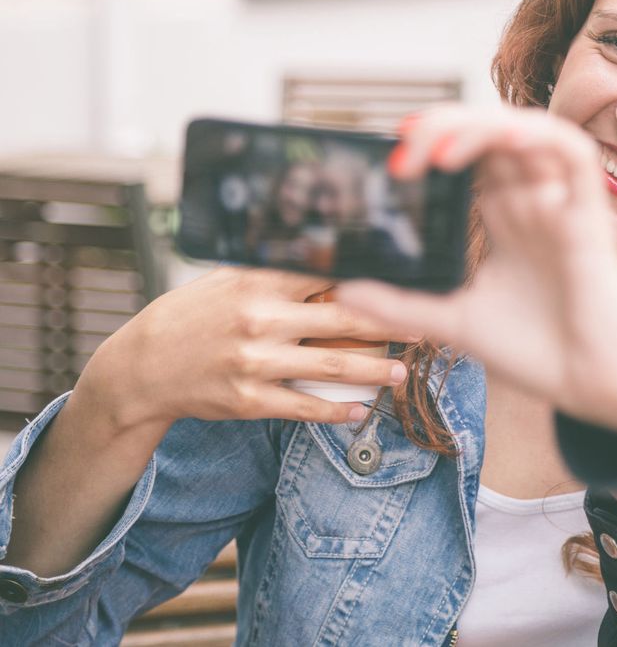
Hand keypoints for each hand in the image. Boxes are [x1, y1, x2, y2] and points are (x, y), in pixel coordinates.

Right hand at [77, 268, 415, 433]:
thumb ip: (274, 271)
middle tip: (425, 327)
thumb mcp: (227, 280)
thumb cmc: (193, 316)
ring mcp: (255, 363)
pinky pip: (303, 408)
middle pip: (343, 320)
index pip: (328, 274)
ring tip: (403, 374)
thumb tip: (326, 252)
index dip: (372, 278)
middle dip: (391, 325)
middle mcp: (260, 321)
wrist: (142, 367)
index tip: (409, 280)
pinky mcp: (248, 401)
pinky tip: (361, 412)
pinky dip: (337, 413)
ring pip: (331, 369)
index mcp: (258, 283)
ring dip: (375, 372)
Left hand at [339, 105, 616, 437]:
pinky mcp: (590, 211)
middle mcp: (533, 202)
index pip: (468, 157)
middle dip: (443, 128)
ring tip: (437, 149)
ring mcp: (561, 203)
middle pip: (490, 134)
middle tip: (402, 154)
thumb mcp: (455, 320)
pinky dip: (538, 134)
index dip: (432, 143)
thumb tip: (343, 290)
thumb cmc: (540, 351)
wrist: (591, 387)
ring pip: (526, 130)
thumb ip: (402, 303)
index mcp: (507, 218)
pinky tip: (503, 139)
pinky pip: (573, 152)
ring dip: (480, 126)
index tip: (392, 161)